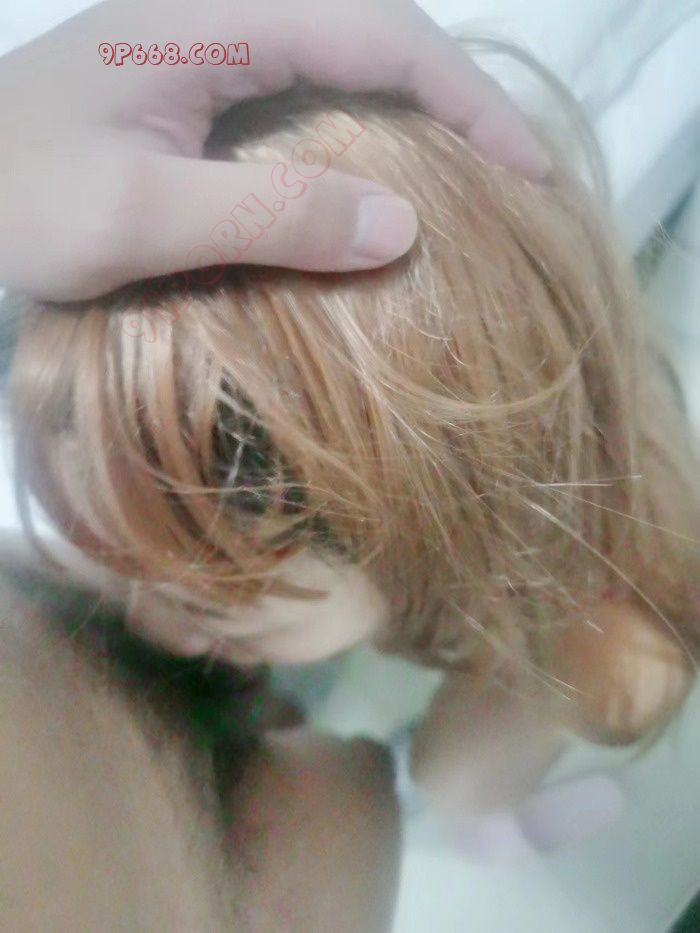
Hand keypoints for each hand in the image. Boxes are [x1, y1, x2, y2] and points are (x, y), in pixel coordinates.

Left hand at [0, 0, 549, 300]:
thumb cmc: (17, 201)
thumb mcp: (136, 219)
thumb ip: (266, 215)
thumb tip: (403, 225)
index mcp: (219, 16)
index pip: (381, 36)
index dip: (468, 102)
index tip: (530, 172)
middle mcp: (225, 10)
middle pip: (378, 31)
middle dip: (458, 99)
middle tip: (516, 175)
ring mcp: (211, 42)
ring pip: (347, 58)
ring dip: (417, 111)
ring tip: (472, 174)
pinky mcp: (199, 80)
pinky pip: (308, 91)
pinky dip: (363, 130)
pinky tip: (382, 175)